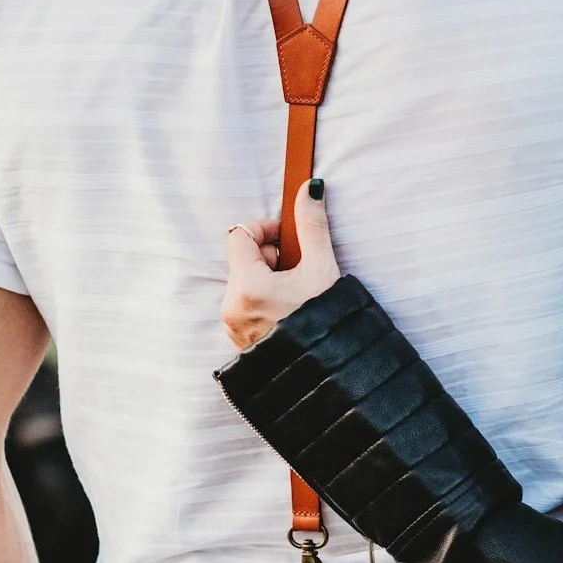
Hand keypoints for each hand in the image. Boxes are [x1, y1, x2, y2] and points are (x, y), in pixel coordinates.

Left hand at [222, 179, 342, 348]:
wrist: (331, 373)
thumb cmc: (328, 322)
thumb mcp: (323, 270)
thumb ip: (312, 226)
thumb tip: (309, 189)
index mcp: (246, 286)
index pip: (239, 235)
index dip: (265, 229)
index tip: (289, 238)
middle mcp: (231, 307)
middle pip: (244, 260)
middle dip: (272, 258)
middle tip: (301, 270)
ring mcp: (234, 327)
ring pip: (246, 284)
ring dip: (270, 280)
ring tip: (300, 294)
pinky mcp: (240, 342)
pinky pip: (247, 307)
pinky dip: (266, 301)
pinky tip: (292, 312)